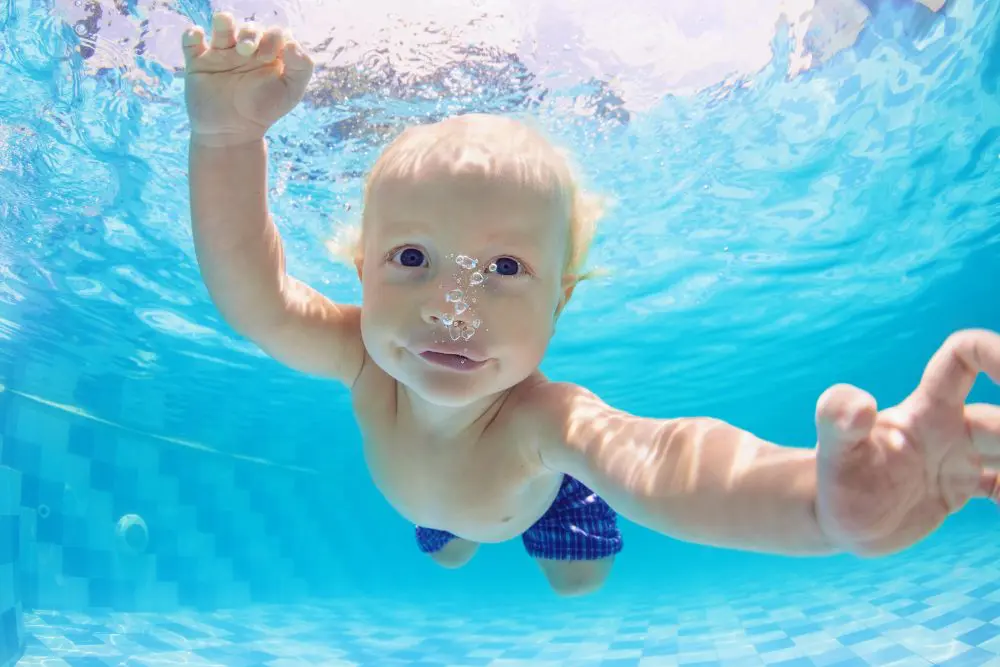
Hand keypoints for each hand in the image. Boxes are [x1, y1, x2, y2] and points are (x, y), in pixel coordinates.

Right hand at [182, 12, 313, 145]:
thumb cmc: (264, 112)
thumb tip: (292, 41)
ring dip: (225, 23)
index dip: (273, 38)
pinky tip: (199, 39)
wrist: (232, 133)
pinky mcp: (198, 62)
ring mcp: (221, 54)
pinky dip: (193, 34)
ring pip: (222, 25)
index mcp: (269, 55)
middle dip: (251, 34)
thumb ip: (302, 66)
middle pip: (250, 28)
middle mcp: (246, 51)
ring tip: (229, 38)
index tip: (271, 57)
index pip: (274, 33)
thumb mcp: (291, 92)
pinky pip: (191, 40)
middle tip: (249, 53)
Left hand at [814, 329, 999, 555]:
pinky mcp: (961, 488)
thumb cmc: (835, 480)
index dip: (991, 352)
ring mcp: (957, 458)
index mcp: (925, 410)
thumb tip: (861, 405)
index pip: (963, 358)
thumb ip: (836, 419)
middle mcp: (948, 427)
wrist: (835, 517)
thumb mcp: (835, 452)